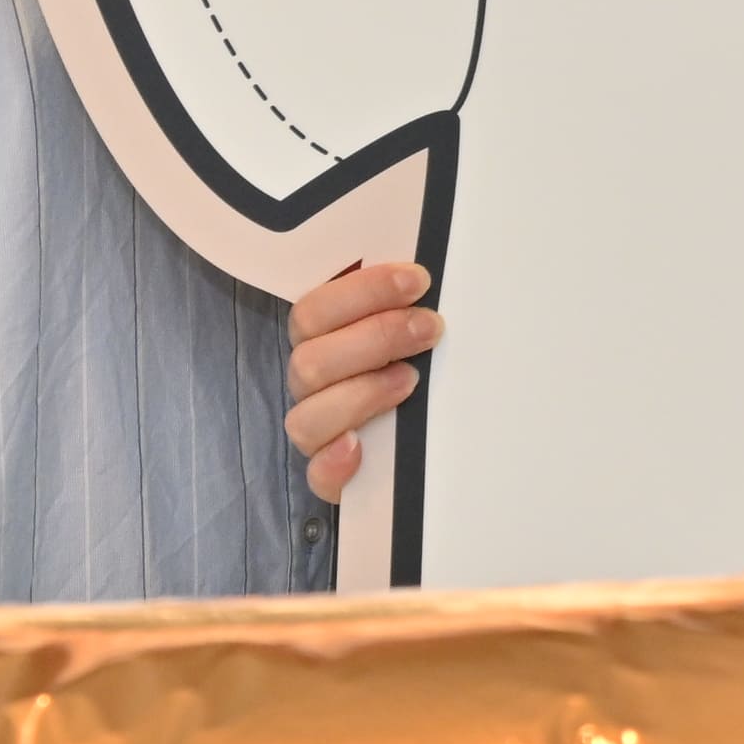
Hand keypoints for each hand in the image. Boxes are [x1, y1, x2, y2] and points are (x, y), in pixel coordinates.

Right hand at [287, 256, 433, 496]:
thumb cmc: (424, 358)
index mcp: (324, 339)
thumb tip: (425, 267)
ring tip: (411, 381)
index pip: (315, 309)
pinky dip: (334, 462)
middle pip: (309, 359)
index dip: (362, 291)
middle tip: (430, 328)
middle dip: (375, 338)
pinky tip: (359, 448)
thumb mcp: (415, 322)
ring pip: (307, 417)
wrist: (436, 441)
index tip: (418, 280)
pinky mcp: (332, 476)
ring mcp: (320, 430)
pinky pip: (318, 474)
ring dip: (361, 394)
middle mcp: (314, 384)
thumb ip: (406, 297)